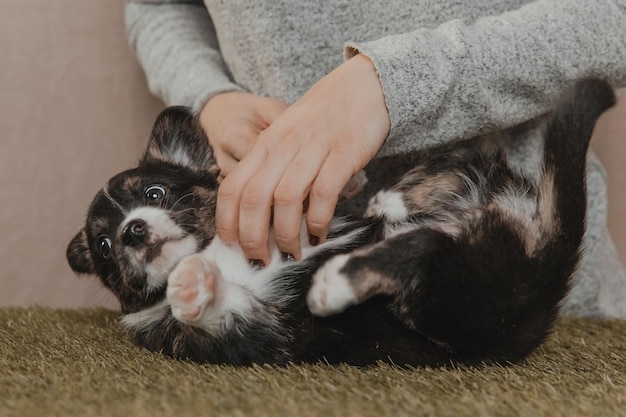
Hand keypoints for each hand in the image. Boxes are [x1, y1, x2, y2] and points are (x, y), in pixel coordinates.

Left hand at [216, 54, 390, 263]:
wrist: (363, 86)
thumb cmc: (324, 118)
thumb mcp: (287, 138)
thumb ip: (273, 169)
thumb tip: (263, 216)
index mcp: (265, 145)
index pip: (232, 188)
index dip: (227, 223)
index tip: (233, 247)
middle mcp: (283, 147)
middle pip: (254, 198)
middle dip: (253, 237)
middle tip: (262, 260)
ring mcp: (313, 149)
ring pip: (286, 199)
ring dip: (286, 234)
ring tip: (292, 252)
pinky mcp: (343, 153)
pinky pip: (324, 193)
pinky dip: (319, 219)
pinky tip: (320, 234)